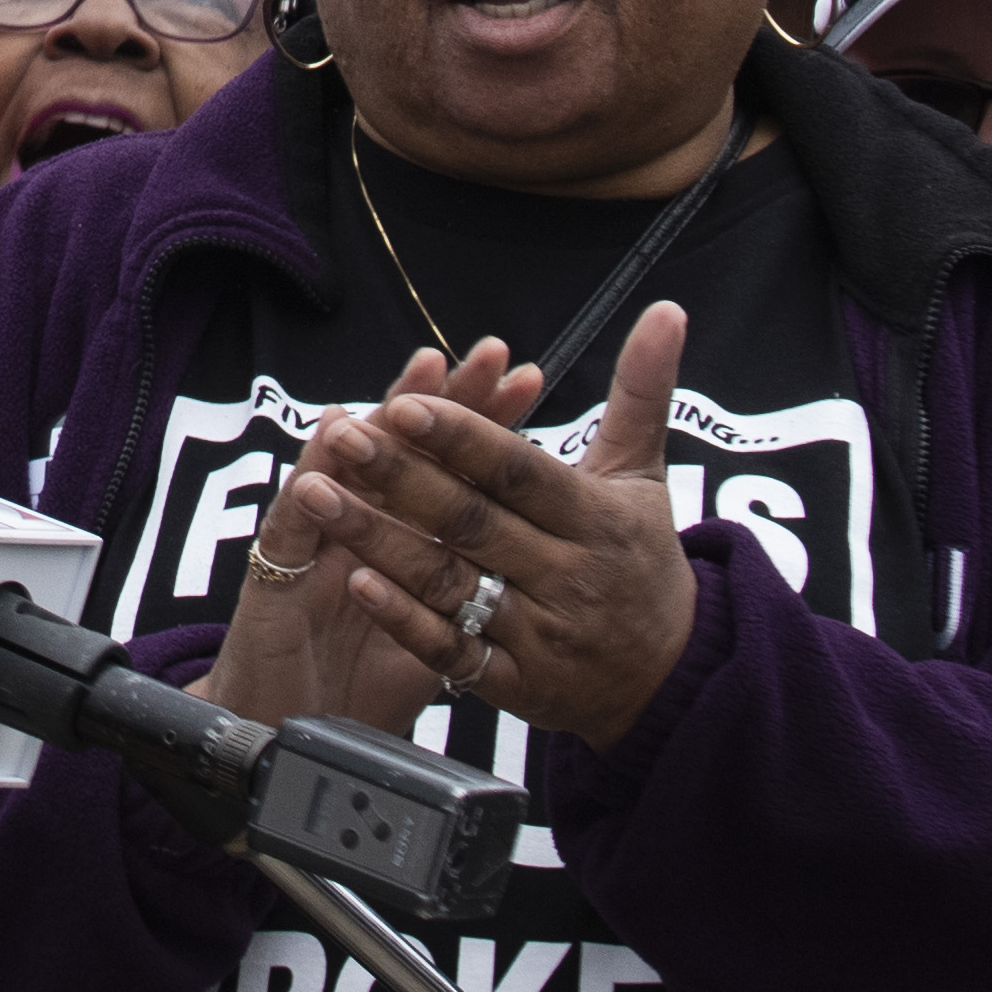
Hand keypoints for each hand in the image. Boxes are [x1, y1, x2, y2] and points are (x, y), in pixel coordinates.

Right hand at [200, 342, 545, 735]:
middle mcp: (356, 526)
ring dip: (379, 420)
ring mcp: (311, 546)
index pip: (447, 463)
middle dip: (445, 398)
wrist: (290, 737)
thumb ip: (471, 584)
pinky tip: (326, 453)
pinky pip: (289, 531)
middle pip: (401, 447)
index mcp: (401, 534)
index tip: (526, 378)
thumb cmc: (361, 681)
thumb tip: (538, 553)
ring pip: (344, 469)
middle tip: (485, 354)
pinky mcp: (271, 582)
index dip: (484, 421)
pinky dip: (307, 493)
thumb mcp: (438, 631)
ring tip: (418, 375)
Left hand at [338, 302, 706, 747]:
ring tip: (318, 497)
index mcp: (594, 519)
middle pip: (472, 522)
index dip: (464, 438)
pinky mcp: (515, 683)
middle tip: (342, 438)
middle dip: (401, 479)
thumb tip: (665, 308)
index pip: (519, 472)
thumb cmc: (645, 560)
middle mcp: (566, 575)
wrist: (673, 679)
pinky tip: (357, 581)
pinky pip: (453, 652)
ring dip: (380, 541)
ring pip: (451, 583)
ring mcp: (538, 634)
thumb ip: (643, 391)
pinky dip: (406, 619)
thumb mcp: (646, 475)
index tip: (407, 405)